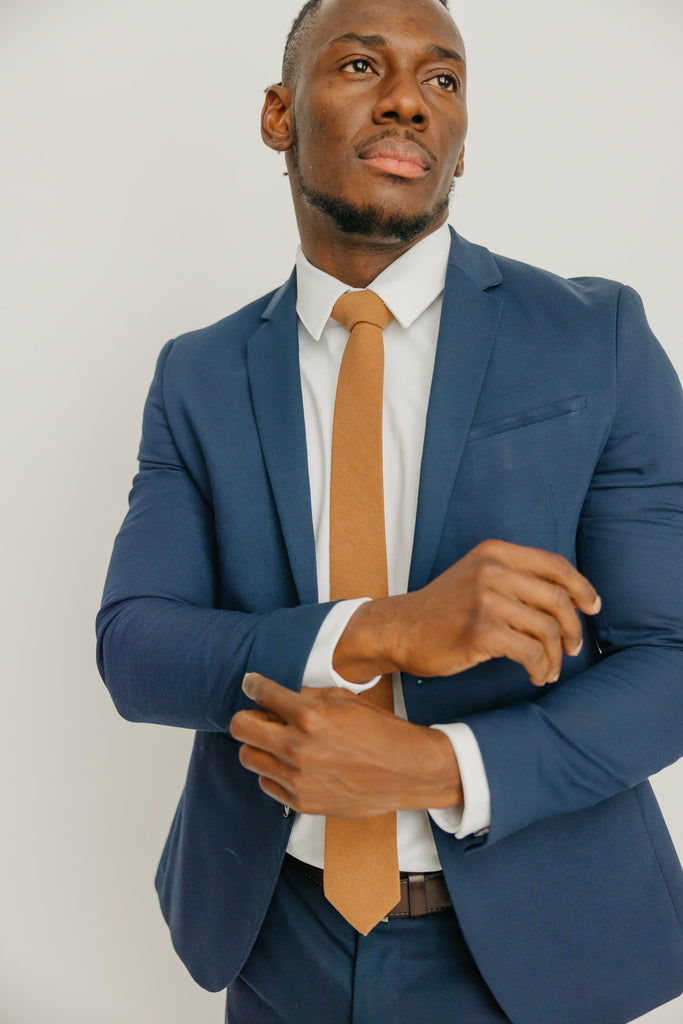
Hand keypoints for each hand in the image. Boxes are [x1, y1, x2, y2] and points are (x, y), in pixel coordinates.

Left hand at [229, 673, 461, 817]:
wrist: (406, 772)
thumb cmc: (379, 731)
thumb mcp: (344, 699)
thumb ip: (307, 697)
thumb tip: (279, 697)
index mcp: (309, 716)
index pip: (260, 693)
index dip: (253, 685)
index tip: (252, 684)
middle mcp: (297, 748)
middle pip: (241, 728)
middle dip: (247, 717)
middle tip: (260, 716)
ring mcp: (297, 778)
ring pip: (248, 757)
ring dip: (259, 746)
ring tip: (278, 742)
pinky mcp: (301, 802)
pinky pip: (267, 783)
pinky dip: (273, 772)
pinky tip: (293, 765)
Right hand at [334, 539, 600, 686]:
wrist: (399, 629)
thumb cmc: (442, 609)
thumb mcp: (476, 577)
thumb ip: (514, 578)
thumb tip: (568, 598)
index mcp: (495, 552)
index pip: (555, 565)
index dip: (581, 588)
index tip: (592, 607)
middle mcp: (492, 570)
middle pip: (558, 599)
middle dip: (573, 629)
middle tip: (573, 649)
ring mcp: (486, 599)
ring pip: (548, 629)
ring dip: (556, 656)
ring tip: (549, 670)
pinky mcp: (482, 631)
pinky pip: (531, 652)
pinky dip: (540, 668)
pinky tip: (535, 675)